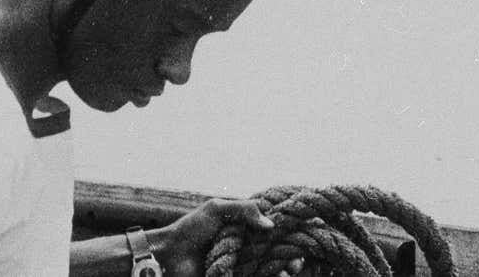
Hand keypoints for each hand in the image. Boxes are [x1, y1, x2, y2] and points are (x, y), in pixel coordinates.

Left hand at [149, 198, 302, 276]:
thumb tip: (271, 225)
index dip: (292, 231)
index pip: (276, 229)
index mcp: (245, 227)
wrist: (171, 256)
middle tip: (298, 259)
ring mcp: (245, 264)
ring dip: (287, 268)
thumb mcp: (216, 209)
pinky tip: (281, 275)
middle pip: (280, 250)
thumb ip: (243, 209)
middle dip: (293, 254)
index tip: (307, 231)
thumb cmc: (191, 229)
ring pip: (274, 267)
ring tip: (290, 269)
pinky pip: (262, 276)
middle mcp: (248, 246)